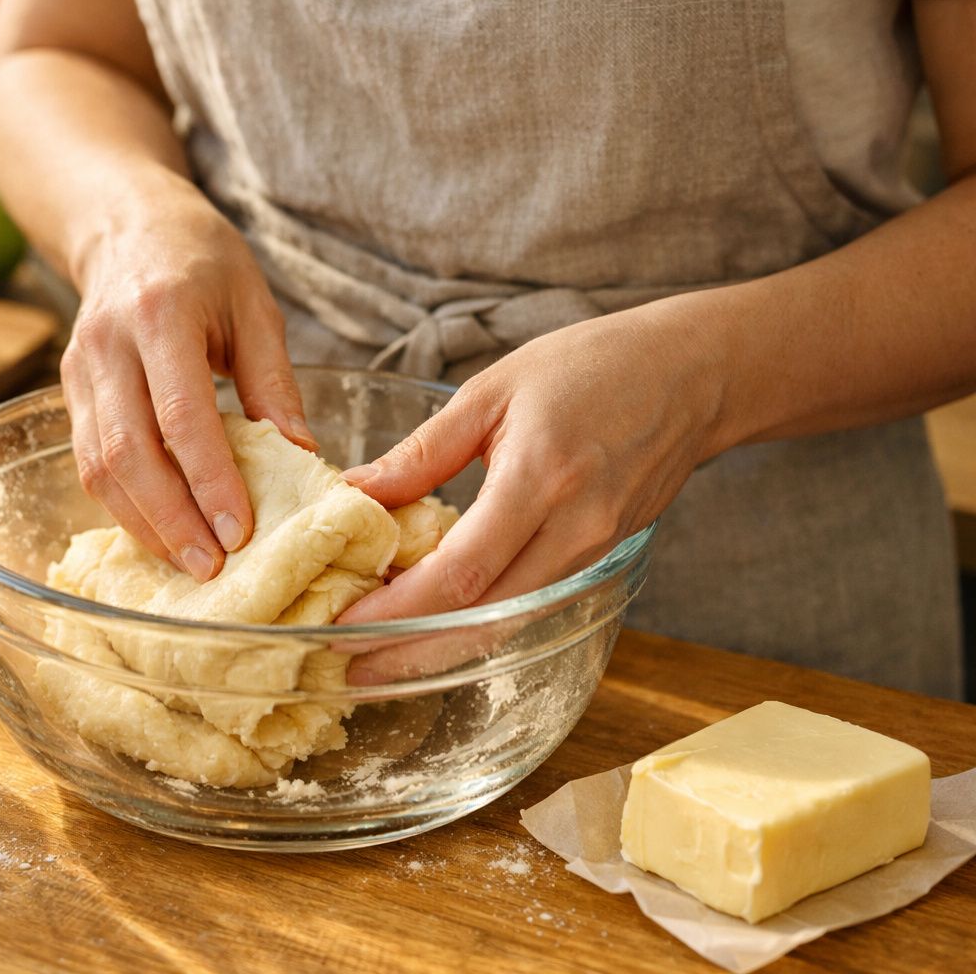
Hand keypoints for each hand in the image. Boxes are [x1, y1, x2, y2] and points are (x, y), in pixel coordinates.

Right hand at [62, 189, 314, 580]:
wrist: (127, 224)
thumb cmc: (202, 260)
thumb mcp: (255, 305)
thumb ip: (274, 382)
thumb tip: (303, 459)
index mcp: (160, 314)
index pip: (180, 414)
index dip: (208, 479)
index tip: (239, 530)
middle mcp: (107, 344)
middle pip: (127, 451)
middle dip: (171, 519)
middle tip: (214, 567)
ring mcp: (78, 370)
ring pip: (97, 467)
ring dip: (144, 524)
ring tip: (190, 564)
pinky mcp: (67, 392)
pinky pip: (88, 463)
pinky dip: (124, 508)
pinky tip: (161, 533)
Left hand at [334, 303, 727, 683]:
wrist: (692, 375)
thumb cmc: (591, 367)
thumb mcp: (492, 390)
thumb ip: (422, 451)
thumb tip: (354, 494)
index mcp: (540, 479)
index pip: (459, 572)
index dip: (398, 610)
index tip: (342, 625)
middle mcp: (573, 530)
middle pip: (483, 620)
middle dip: (409, 651)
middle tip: (346, 667)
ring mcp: (594, 553)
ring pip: (508, 625)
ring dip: (439, 649)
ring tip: (376, 657)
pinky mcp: (600, 561)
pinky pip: (531, 608)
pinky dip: (477, 625)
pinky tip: (432, 626)